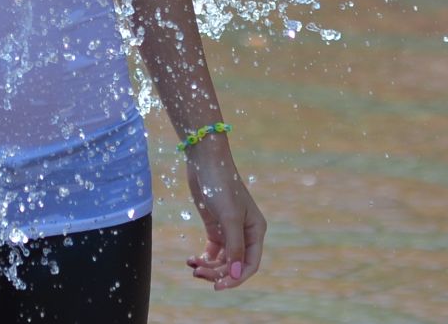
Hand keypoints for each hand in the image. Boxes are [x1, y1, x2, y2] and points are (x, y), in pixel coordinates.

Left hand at [183, 137, 265, 289]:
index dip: (236, 278)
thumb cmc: (221, 186)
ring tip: (192, 267)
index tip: (218, 286)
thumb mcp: (229, 218)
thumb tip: (234, 274)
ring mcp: (229, 231)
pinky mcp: (215, 227)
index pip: (250, 264)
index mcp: (256, 231)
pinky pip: (212, 251)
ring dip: (208, 267)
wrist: (205, 162)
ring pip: (222, 260)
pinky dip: (203, 258)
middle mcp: (245, 233)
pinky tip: (191, 260)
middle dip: (217, 272)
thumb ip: (234, 247)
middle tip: (198, 274)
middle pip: (234, 265)